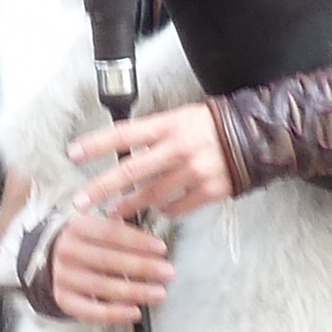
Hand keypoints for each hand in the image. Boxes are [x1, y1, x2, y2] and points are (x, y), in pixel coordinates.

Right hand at [46, 207, 174, 323]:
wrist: (52, 259)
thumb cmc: (86, 243)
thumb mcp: (97, 227)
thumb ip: (121, 231)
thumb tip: (154, 245)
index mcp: (77, 228)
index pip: (111, 233)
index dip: (138, 241)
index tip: (161, 249)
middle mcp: (67, 252)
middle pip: (109, 260)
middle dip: (143, 267)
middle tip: (167, 272)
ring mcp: (64, 277)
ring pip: (104, 286)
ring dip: (135, 291)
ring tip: (158, 293)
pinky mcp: (64, 299)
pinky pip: (91, 311)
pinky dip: (115, 314)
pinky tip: (135, 312)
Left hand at [72, 102, 234, 226]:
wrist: (257, 136)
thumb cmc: (212, 126)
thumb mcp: (181, 118)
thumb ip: (154, 135)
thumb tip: (124, 154)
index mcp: (169, 125)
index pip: (125, 133)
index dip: (97, 143)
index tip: (73, 153)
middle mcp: (179, 147)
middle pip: (131, 171)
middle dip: (102, 188)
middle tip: (81, 202)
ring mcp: (195, 171)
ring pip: (152, 195)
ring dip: (131, 206)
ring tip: (115, 213)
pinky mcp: (210, 190)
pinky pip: (178, 208)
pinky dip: (165, 211)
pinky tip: (160, 210)